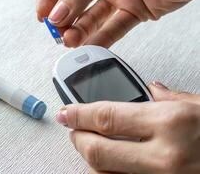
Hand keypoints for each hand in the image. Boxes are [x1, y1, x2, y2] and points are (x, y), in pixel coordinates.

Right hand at [37, 0, 199, 46]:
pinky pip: (115, 28)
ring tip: (72, 41)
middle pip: (73, 2)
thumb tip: (57, 12)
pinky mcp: (134, 10)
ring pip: (92, 18)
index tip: (43, 16)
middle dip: (63, 19)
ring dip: (80, 31)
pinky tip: (92, 46)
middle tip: (58, 32)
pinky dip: (103, 39)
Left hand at [56, 82, 199, 173]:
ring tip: (91, 145)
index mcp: (170, 122)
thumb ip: (168, 97)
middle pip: (97, 150)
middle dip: (78, 139)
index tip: (66, 113)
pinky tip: (110, 164)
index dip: (78, 114)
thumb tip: (149, 88)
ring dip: (91, 160)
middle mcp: (165, 155)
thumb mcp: (197, 105)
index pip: (105, 117)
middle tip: (73, 129)